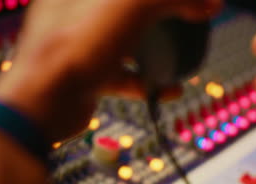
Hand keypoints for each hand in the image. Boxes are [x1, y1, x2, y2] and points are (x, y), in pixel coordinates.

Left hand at [0, 0, 221, 141]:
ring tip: (183, 55)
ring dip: (158, 48)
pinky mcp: (88, 71)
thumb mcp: (132, 6)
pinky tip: (171, 89)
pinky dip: (148, 80)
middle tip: (190, 20)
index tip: (194, 3)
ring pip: (128, 37)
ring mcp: (82, 41)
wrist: (45, 101)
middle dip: (164, 14)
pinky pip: (124, 72)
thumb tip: (210, 2)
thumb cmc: (78, 45)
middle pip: (130, 7)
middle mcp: (79, 7)